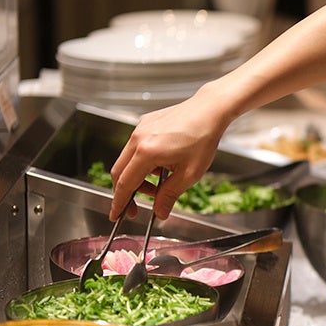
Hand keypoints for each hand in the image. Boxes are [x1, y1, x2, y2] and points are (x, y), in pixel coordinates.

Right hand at [109, 92, 231, 220]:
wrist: (209, 110)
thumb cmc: (203, 138)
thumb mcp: (190, 174)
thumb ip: (170, 195)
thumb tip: (160, 212)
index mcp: (146, 152)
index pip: (125, 184)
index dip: (119, 203)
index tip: (116, 215)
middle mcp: (138, 139)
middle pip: (120, 173)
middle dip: (126, 193)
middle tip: (137, 207)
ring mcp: (139, 129)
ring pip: (127, 160)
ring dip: (137, 177)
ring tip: (158, 184)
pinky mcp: (145, 124)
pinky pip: (135, 148)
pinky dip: (142, 162)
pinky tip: (161, 166)